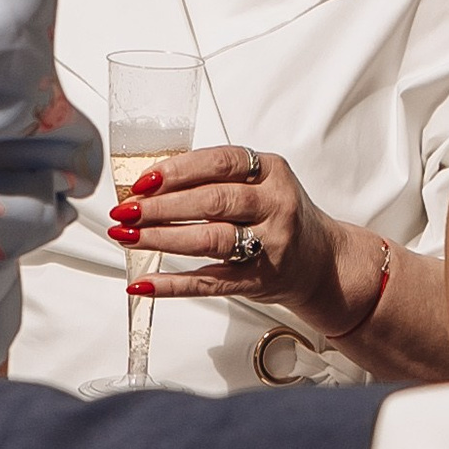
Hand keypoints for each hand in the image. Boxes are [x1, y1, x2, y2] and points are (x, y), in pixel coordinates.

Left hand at [110, 144, 368, 330]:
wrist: (323, 261)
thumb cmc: (279, 216)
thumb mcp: (260, 184)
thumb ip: (215, 179)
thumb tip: (147, 184)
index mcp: (272, 172)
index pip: (219, 163)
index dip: (177, 171)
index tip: (142, 181)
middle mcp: (276, 205)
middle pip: (211, 202)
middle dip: (161, 207)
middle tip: (125, 211)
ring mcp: (271, 245)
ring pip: (210, 240)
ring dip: (162, 239)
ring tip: (127, 237)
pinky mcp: (260, 281)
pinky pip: (210, 283)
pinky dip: (172, 284)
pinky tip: (144, 283)